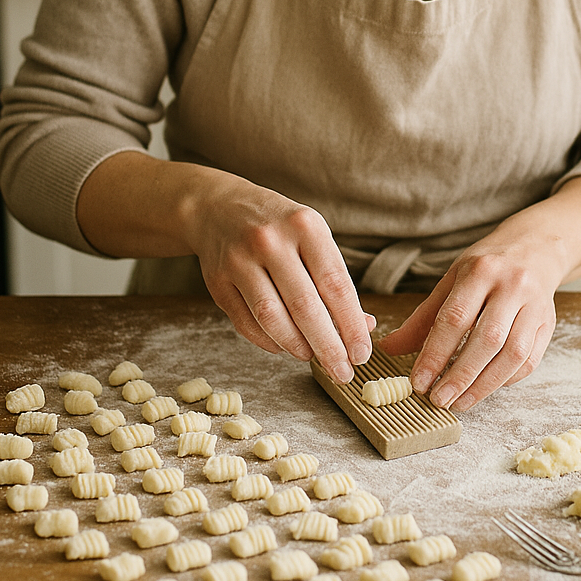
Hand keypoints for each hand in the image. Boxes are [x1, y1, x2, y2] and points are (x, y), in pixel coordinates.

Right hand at [190, 170, 374, 381]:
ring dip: (297, 347)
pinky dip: (269, 342)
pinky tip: (285, 347)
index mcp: (306, 226)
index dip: (351, 325)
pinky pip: (246, 323)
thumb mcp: (314, 238)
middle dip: (328, 347)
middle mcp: (271, 241)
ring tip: (314, 358)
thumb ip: (336, 281)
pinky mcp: (217, 280)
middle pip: (305, 306)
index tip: (362, 353)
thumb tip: (363, 328)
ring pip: (272, 318)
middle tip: (343, 372)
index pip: (335, 284)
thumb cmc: (280, 228)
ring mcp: (239, 260)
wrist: (219, 208)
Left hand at [376, 176, 580, 410]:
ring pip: (512, 354)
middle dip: (460, 375)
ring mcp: (535, 305)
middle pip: (487, 339)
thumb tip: (389, 348)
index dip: (435, 354)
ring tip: (460, 401)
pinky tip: (486, 387)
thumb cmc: (487, 266)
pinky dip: (506, 379)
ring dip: (484, 384)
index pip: (456, 318)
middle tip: (438, 399)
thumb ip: (423, 317)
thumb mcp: (452, 280)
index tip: (419, 381)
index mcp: (481, 271)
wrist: (535, 248)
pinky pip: (530, 360)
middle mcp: (512, 286)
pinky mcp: (548, 323)